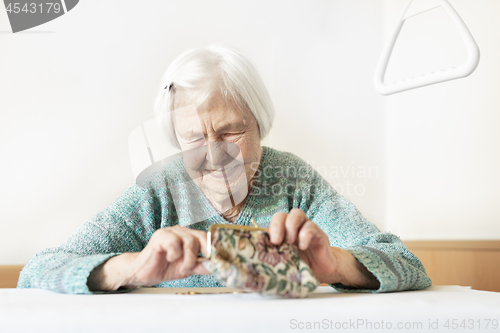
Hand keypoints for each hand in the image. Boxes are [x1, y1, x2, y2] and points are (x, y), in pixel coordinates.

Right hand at [88, 226, 209, 290]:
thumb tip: (219, 267)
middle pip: (202, 237)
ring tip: (182, 268)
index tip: (221, 259)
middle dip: (203, 254)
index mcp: (189, 236)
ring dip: (189, 259)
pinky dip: (175, 254)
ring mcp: (170, 232)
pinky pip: (174, 243)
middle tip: (197, 266)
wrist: (142, 272)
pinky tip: (169, 259)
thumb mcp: (188, 269)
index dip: (215, 248)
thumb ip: (202, 266)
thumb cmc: (165, 267)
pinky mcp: (160, 237)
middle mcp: (181, 231)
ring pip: (190, 241)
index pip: (208, 237)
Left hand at [269, 209, 378, 288]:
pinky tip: (303, 246)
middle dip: (277, 225)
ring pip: (297, 214)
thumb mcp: (285, 260)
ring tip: (290, 242)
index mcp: (283, 232)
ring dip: (291, 226)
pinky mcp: (319, 234)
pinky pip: (311, 227)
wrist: (323, 271)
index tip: (269, 242)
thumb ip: (274, 255)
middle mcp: (294, 227)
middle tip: (276, 241)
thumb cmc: (302, 265)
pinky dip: (305, 235)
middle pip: (283, 214)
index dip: (269, 228)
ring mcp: (307, 228)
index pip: (272, 222)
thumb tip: (259, 255)